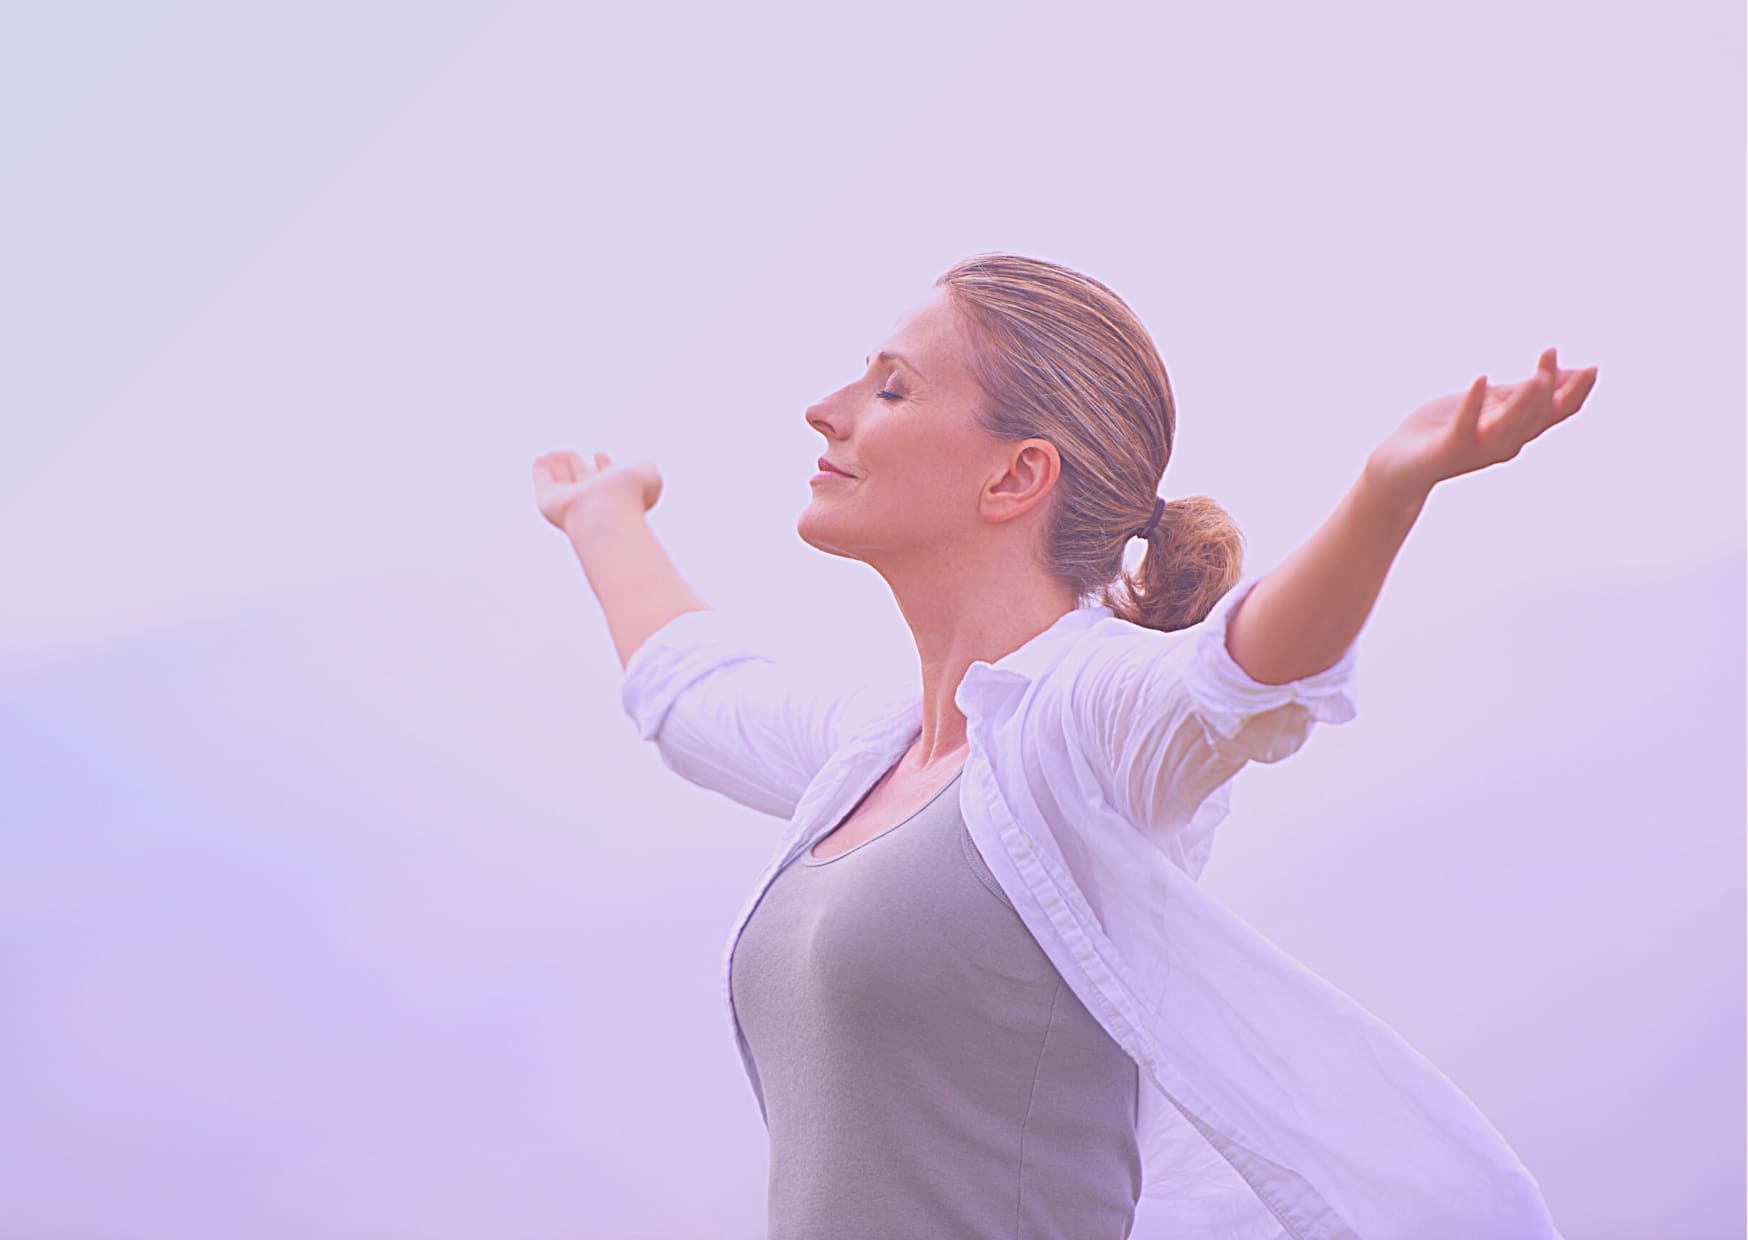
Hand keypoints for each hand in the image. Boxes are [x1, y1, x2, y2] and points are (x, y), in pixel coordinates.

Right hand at [532, 449, 662, 532]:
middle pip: (581, 482)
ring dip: (559, 465)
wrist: (609, 510)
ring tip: (556, 453)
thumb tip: (637, 468)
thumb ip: (645, 468)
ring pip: (562, 482)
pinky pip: (543, 483)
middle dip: (576, 466)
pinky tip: (541, 459)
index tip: (600, 454)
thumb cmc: (632, 495)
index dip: (603, 466)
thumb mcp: (649, 475)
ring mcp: (570, 502)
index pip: (606, 481)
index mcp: (616, 497)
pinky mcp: (549, 501)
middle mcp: (592, 501)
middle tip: (570, 453)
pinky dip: (541, 470)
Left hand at [1368, 349, 1599, 492]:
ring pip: (1509, 425)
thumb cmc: (1445, 430)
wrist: (1399, 464)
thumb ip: (1522, 390)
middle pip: (1537, 417)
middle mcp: (1503, 443)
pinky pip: (1464, 426)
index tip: (1592, 367)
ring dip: (1523, 399)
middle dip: (1550, 387)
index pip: (1556, 414)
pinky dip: (1473, 403)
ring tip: (1536, 374)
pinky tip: (1481, 377)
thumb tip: (1563, 370)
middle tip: (1552, 353)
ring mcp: (1477, 448)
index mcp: (1517, 430)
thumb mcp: (1491, 404)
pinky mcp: (1448, 449)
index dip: (1576, 393)